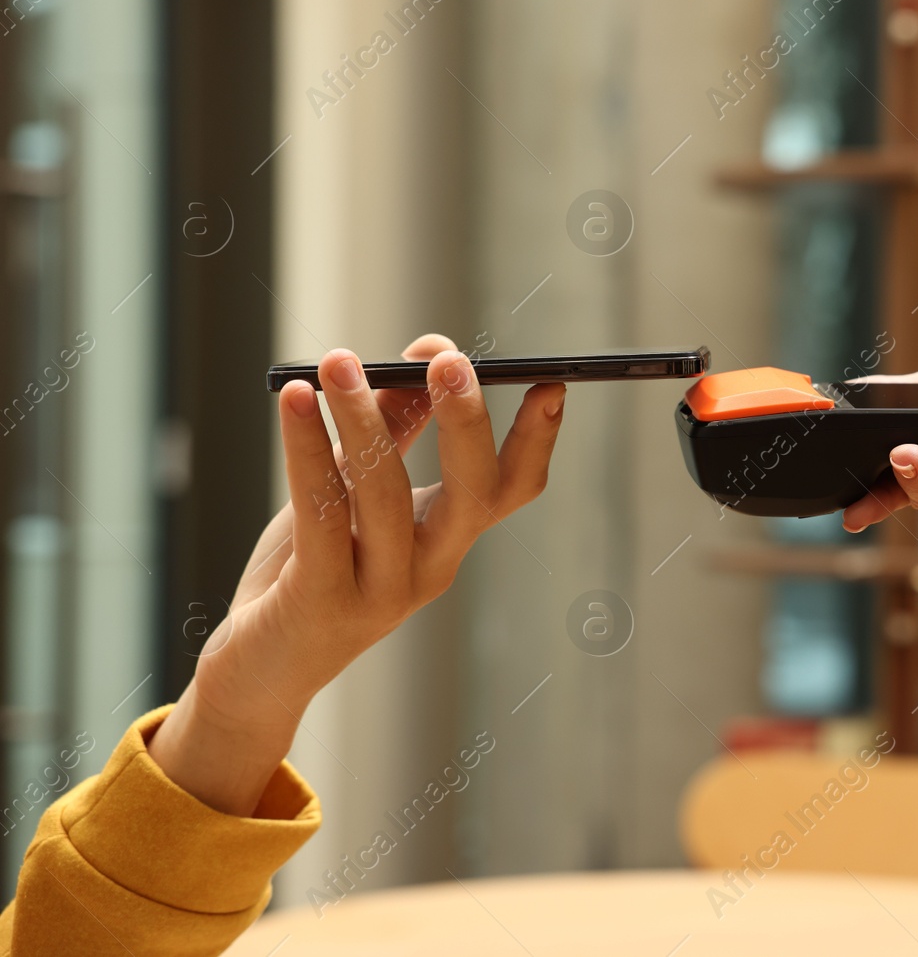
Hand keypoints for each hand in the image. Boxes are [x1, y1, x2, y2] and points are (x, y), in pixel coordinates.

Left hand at [148, 334, 564, 814]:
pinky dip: (307, 448)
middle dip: (465, 425)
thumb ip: (392, 429)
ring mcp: (381, 591)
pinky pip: (320, 514)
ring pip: (385, 496)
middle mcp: (429, 569)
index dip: (536, 440)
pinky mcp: (322, 601)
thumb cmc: (308, 570)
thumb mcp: (355, 494)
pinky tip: (296, 401)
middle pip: (471, 496)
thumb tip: (427, 356)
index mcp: (448, 540)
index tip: (550, 382)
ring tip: (339, 360)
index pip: (511, 490)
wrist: (258, 670)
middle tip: (451, 362)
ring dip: (363, 418)